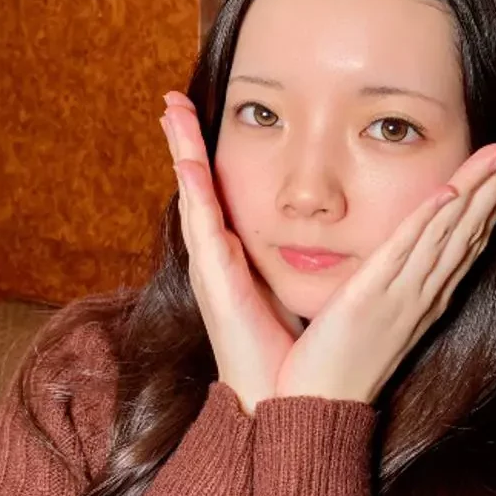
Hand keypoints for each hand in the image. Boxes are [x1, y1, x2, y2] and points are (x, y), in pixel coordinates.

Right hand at [160, 91, 302, 414]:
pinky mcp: (215, 277)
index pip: (219, 196)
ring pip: (193, 193)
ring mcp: (211, 265)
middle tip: (172, 100)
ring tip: (170, 107)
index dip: (207, 158)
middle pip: (198, 187)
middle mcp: (217, 256)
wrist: (279, 395)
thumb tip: (324, 238)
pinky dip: (192, 184)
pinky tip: (185, 153)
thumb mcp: (294, 292)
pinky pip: (201, 221)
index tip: (199, 118)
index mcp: (236, 258)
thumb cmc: (288, 347)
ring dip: (180, 148)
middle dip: (185, 143)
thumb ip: (298, 261)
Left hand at [274, 131, 495, 404]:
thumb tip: (406, 253)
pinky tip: (447, 193)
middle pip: (470, 227)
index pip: (468, 236)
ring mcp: (402, 296)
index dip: (493, 197)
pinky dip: (428, 224)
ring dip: (477, 189)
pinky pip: (405, 255)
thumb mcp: (380, 313)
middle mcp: (424, 291)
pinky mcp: (370, 299)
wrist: (322, 405)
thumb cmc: (345, 359)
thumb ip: (395, 279)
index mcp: (426, 293)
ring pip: (448, 233)